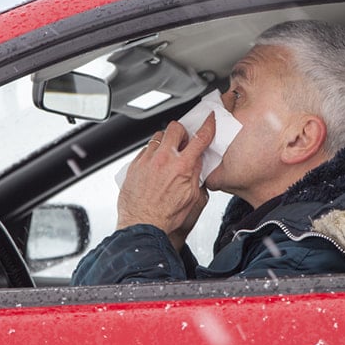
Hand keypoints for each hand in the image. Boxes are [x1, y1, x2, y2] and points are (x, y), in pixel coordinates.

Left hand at [116, 113, 215, 250]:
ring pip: (158, 136)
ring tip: (167, 156)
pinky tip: (154, 165)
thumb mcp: (192, 198)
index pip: (200, 138)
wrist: (142, 225)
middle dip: (182, 132)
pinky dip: (152, 153)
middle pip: (175, 128)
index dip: (208, 125)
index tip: (209, 119)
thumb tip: (197, 162)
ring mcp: (147, 160)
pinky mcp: (134, 165)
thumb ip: (196, 175)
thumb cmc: (165, 216)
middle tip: (183, 142)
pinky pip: (145, 149)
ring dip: (165, 142)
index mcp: (182, 167)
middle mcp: (163, 159)